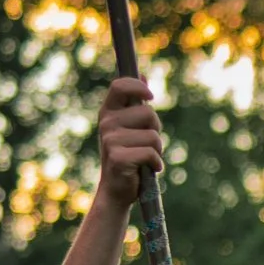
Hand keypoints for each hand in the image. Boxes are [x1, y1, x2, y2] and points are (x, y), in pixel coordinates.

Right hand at [94, 79, 161, 209]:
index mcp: (109, 112)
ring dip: (157, 150)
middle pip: (148, 113)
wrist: (117, 190)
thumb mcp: (130, 126)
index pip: (120, 85)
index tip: (150, 96)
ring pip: (153, 136)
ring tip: (145, 159)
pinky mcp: (118, 157)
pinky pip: (151, 153)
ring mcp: (110, 140)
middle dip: (156, 130)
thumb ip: (135, 103)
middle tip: (146, 144)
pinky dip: (156, 163)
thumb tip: (143, 74)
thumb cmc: (128, 157)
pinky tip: (147, 169)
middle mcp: (107, 123)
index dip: (138, 86)